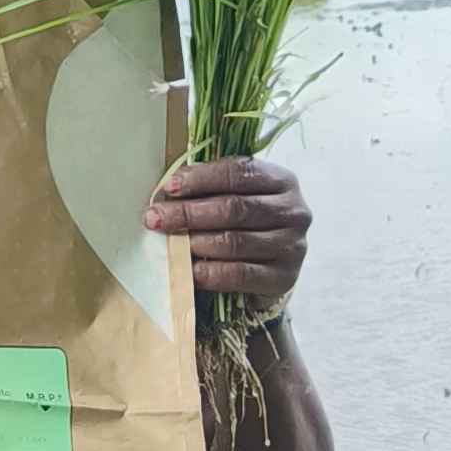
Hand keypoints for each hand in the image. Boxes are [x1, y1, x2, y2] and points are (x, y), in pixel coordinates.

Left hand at [144, 156, 309, 317]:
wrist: (272, 265)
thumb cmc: (246, 221)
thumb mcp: (235, 195)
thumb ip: (210, 188)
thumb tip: (167, 191)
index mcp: (281, 180)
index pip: (238, 172)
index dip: (201, 178)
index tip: (170, 187)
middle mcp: (294, 211)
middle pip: (235, 208)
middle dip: (189, 213)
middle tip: (156, 218)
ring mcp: (292, 246)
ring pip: (236, 242)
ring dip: (196, 242)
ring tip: (170, 243)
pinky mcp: (284, 278)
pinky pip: (241, 274)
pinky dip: (210, 273)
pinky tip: (190, 270)